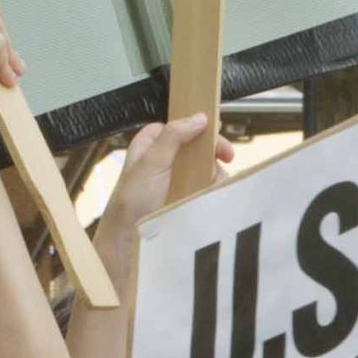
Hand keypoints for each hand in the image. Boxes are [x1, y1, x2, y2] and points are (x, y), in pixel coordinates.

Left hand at [99, 113, 232, 242]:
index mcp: (150, 145)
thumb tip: (198, 118)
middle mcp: (164, 160)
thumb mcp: (151, 162)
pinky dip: (213, 189)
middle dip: (211, 152)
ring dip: (214, 173)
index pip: (179, 126)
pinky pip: (206, 188)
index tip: (214, 131)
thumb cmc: (131, 201)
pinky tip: (212, 195)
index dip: (198, 127)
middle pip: (197, 146)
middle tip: (227, 157)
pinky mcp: (185, 198)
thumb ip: (174, 136)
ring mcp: (176, 180)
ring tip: (213, 183)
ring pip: (205, 167)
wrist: (130, 239)